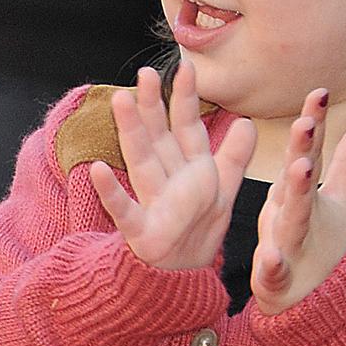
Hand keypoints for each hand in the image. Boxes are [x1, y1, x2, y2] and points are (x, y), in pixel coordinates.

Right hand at [85, 62, 257, 270]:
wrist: (183, 278)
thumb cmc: (198, 231)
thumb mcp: (223, 191)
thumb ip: (234, 157)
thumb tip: (247, 121)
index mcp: (190, 169)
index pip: (187, 127)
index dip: (186, 99)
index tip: (186, 67)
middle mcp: (168, 180)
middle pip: (159, 137)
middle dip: (152, 106)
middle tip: (146, 73)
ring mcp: (152, 204)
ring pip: (141, 161)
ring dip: (130, 132)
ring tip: (121, 101)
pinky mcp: (141, 232)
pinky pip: (124, 210)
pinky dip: (111, 192)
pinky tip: (98, 170)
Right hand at [250, 92, 345, 313]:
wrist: (300, 306)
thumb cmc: (315, 248)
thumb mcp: (335, 203)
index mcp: (299, 193)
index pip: (308, 152)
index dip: (313, 125)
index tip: (320, 91)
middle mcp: (287, 212)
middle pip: (295, 177)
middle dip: (300, 149)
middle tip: (305, 121)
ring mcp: (280, 244)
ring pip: (287, 217)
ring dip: (294, 193)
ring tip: (301, 168)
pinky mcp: (274, 279)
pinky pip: (272, 272)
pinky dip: (271, 266)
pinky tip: (272, 257)